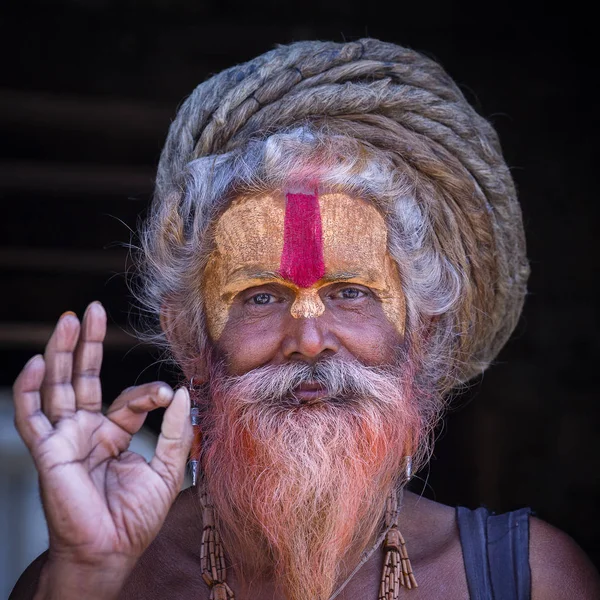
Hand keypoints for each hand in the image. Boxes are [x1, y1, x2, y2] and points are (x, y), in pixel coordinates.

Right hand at [12, 301, 192, 573]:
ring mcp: (65, 438)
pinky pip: (33, 416)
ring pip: (58, 387)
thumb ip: (173, 430)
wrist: (111, 552)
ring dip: (62, 352)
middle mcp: (87, 431)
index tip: (168, 394)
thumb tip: (183, 392)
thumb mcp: (166, 468)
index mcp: (113, 433)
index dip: (147, 391)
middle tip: (92, 310)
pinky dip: (31, 390)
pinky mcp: (48, 451)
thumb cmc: (135, 518)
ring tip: (69, 319)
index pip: (127, 398)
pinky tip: (38, 363)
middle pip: (84, 378)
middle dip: (88, 344)